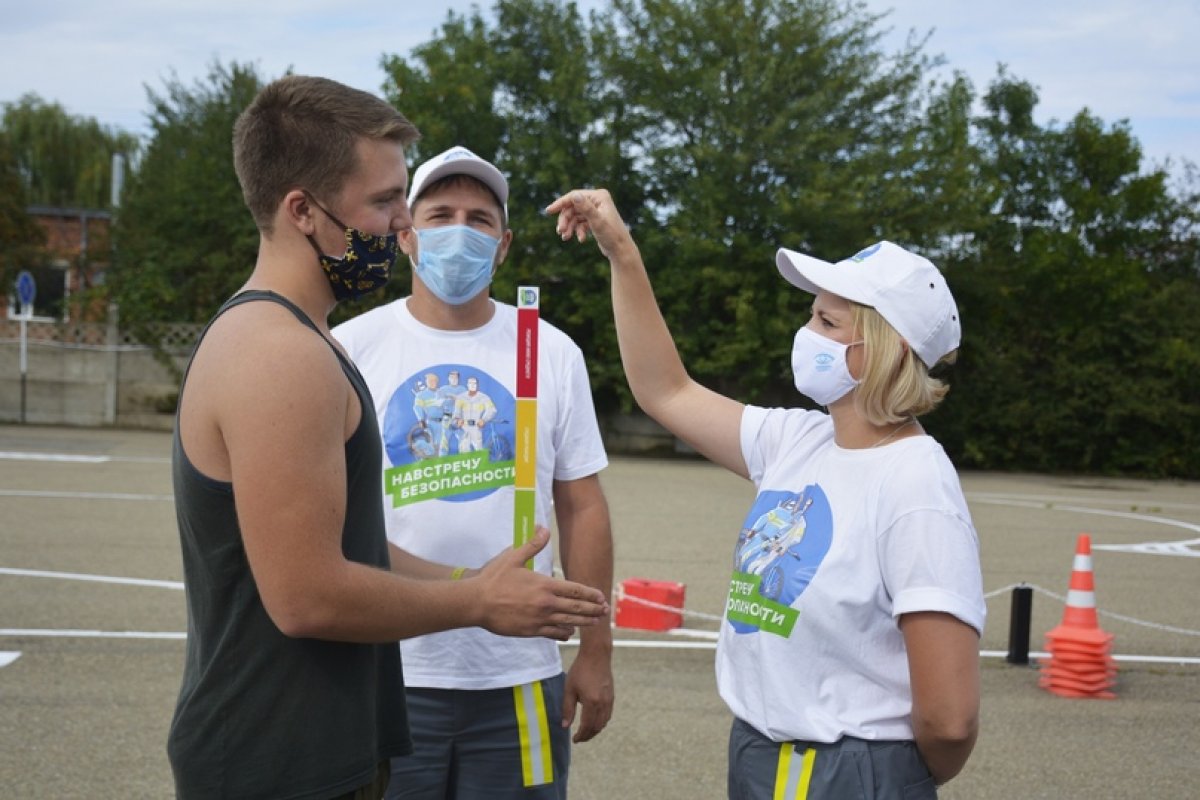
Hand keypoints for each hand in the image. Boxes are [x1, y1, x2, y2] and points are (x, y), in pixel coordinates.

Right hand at [475, 528, 609, 639]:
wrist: (477, 602)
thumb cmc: (494, 578)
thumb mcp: (513, 557)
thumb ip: (532, 545)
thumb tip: (544, 529)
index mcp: (544, 585)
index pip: (575, 589)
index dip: (591, 594)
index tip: (601, 596)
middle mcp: (546, 603)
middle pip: (577, 607)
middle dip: (594, 609)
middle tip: (605, 611)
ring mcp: (539, 619)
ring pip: (568, 622)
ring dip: (584, 622)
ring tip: (595, 622)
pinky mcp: (530, 631)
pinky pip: (553, 633)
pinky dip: (564, 633)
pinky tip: (569, 632)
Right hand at [545, 189, 633, 259]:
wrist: (621, 251)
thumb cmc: (612, 236)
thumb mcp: (597, 222)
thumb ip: (586, 208)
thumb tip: (574, 195)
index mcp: (599, 196)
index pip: (574, 196)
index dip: (560, 203)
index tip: (548, 211)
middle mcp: (598, 201)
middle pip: (573, 207)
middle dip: (565, 219)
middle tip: (560, 231)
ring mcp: (596, 210)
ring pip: (575, 216)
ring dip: (569, 227)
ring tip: (566, 238)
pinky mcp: (595, 220)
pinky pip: (580, 223)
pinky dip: (577, 231)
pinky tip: (581, 240)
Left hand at [562, 646, 613, 742]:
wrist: (596, 655)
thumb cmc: (580, 670)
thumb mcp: (569, 689)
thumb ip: (567, 709)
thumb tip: (565, 726)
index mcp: (591, 702)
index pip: (586, 726)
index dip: (581, 736)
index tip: (574, 740)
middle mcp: (603, 704)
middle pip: (597, 727)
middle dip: (588, 735)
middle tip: (579, 738)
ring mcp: (609, 700)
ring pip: (604, 722)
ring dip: (595, 730)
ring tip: (585, 732)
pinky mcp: (612, 696)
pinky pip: (608, 715)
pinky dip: (601, 722)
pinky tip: (594, 721)